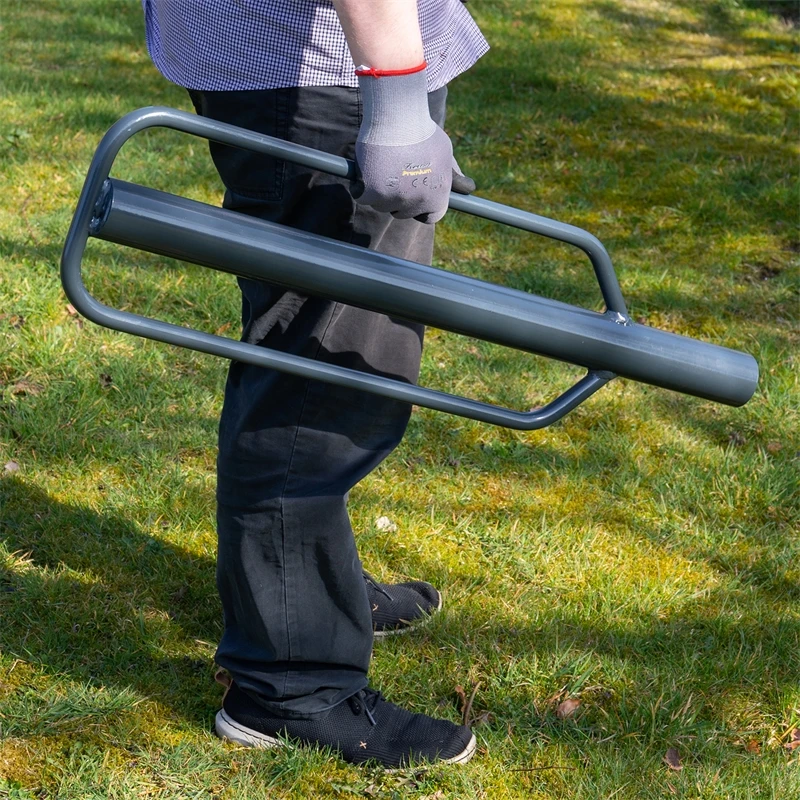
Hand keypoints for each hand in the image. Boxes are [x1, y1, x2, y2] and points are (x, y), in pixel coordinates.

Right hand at [353, 66, 458, 223]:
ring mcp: (392, 201)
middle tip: (394, 174)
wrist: (399, 116)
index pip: (430, 217)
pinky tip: (364, 170)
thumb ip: (452, 174)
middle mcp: (416, 204)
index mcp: (437, 199)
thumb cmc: (423, 131)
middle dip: (398, 198)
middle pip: (402, 212)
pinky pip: (361, 196)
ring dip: (378, 191)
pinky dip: (359, 186)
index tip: (413, 195)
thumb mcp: (444, 153)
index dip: (421, 207)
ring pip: (380, 204)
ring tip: (382, 166)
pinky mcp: (371, 193)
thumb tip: (468, 188)